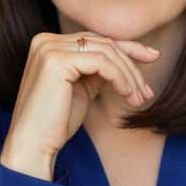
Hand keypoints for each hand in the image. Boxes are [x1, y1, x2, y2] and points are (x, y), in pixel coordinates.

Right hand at [0, 31, 160, 179]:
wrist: (32, 145)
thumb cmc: (55, 123)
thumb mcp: (82, 89)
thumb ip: (97, 70)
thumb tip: (126, 60)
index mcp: (49, 44)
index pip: (96, 39)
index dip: (128, 47)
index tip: (152, 58)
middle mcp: (46, 41)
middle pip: (104, 43)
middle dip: (132, 66)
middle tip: (147, 92)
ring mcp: (49, 48)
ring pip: (106, 51)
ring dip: (129, 75)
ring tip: (138, 99)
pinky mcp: (56, 60)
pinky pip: (101, 62)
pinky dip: (120, 76)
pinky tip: (127, 94)